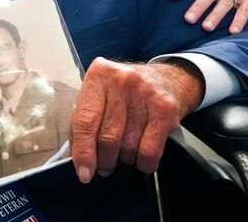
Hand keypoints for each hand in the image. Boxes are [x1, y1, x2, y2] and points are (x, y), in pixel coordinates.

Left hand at [71, 58, 203, 182]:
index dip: (83, 152)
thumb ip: (87, 117)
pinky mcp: (165, 109)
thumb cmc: (129, 91)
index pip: (85, 121)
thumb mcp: (102, 94)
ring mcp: (145, 93)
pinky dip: (144, 163)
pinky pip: (149, 150)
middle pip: (107, 137)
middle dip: (104, 160)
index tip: (84, 172)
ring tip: (125, 152)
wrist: (169, 79)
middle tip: (104, 166)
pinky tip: (142, 158)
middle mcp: (121, 80)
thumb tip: (78, 156)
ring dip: (125, 158)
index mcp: (99, 76)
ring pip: (128, 146)